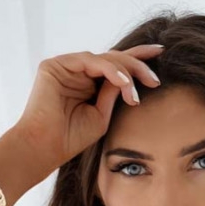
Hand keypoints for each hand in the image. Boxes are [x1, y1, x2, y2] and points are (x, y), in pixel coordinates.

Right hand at [12, 44, 164, 175]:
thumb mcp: (101, 117)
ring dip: (127, 71)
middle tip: (156, 77)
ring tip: (145, 85)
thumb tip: (129, 78)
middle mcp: (76, 72)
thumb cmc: (70, 139)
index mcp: (87, 83)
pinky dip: (110, 70)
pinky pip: (90, 61)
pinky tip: (125, 82)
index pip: (115, 67)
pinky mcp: (55, 65)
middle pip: (112, 58)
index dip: (137, 61)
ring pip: (104, 58)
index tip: (160, 57)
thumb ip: (114, 95)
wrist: (44, 148)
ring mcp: (65, 66)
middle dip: (138, 64)